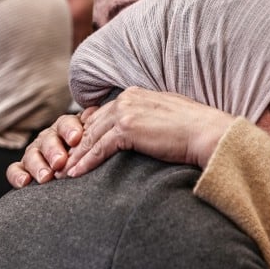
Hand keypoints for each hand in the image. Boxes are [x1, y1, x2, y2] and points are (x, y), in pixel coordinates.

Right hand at [6, 111, 87, 187]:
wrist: (76, 172)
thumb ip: (91, 128)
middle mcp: (49, 138)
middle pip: (48, 140)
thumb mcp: (91, 140)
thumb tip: (93, 112)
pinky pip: (15, 170)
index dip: (70, 130)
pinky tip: (24, 182)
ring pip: (31, 155)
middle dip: (53, 150)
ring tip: (46, 177)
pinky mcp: (24, 168)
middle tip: (59, 162)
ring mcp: (35, 153)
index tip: (76, 139)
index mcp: (66, 128)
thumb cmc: (88, 152)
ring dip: (38, 165)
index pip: (66, 124)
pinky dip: (18, 176)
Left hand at [65, 87, 235, 176]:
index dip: (88, 134)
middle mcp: (127, 98)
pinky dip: (85, 162)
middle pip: (92, 125)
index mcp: (136, 94)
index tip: (78, 149)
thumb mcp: (166, 117)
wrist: (208, 133)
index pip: (103, 115)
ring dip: (75, 156)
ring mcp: (126, 112)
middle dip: (75, 146)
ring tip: (63, 173)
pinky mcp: (127, 128)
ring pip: (91, 137)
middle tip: (62, 163)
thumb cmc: (195, 130)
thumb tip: (144, 132)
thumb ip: (148, 120)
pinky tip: (76, 174)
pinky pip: (98, 148)